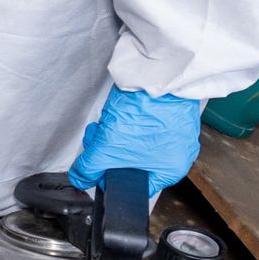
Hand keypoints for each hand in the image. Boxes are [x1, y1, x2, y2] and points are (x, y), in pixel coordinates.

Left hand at [68, 87, 202, 197]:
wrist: (157, 73)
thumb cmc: (146, 111)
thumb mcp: (107, 148)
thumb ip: (89, 168)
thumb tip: (80, 179)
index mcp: (171, 170)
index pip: (132, 186)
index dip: (108, 176)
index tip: (96, 164)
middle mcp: (177, 153)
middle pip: (131, 163)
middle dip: (109, 150)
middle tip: (99, 139)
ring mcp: (175, 131)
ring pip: (134, 142)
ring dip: (115, 134)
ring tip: (109, 122)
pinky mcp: (168, 112)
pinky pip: (143, 125)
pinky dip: (128, 120)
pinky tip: (120, 112)